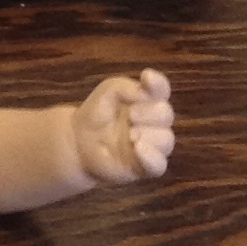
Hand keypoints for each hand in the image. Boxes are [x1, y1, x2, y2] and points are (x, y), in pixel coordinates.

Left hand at [73, 69, 173, 187]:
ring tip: (130, 135)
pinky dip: (152, 157)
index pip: (162, 90)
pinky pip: (159, 165)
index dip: (158, 83)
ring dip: (150, 134)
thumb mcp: (108, 91)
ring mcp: (150, 146)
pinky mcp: (144, 167)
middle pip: (166, 115)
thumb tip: (145, 94)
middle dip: (149, 113)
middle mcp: (153, 123)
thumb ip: (126, 87)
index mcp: (146, 101)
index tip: (146, 78)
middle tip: (130, 115)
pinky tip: (137, 148)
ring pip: (167, 139)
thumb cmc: (97, 113)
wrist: (79, 141)